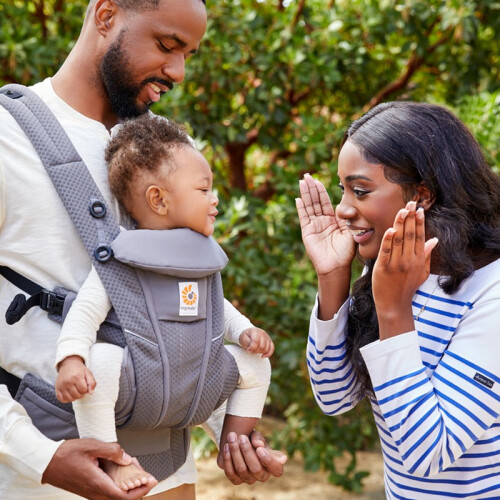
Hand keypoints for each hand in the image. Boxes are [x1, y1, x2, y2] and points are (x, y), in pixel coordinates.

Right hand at [42, 439, 156, 499]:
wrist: (46, 463)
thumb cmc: (66, 454)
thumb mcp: (91, 446)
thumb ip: (112, 451)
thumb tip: (126, 459)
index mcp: (97, 484)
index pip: (124, 496)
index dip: (141, 490)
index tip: (151, 480)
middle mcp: (95, 493)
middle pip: (122, 498)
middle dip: (137, 487)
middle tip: (145, 473)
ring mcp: (91, 492)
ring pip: (115, 495)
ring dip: (128, 485)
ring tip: (135, 470)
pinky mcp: (89, 489)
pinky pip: (108, 491)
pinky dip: (118, 483)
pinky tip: (121, 469)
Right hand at [56, 355, 95, 402]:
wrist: (68, 364)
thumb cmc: (79, 369)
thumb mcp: (88, 373)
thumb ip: (92, 383)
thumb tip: (91, 393)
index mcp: (77, 377)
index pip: (84, 390)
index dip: (86, 390)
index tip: (85, 386)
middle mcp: (68, 382)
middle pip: (77, 396)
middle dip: (81, 394)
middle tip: (80, 389)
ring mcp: (62, 386)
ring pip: (70, 399)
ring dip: (75, 397)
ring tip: (76, 391)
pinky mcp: (57, 388)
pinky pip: (61, 399)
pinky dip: (66, 399)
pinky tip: (69, 395)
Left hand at [220, 430, 286, 484]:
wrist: (241, 445)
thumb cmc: (254, 441)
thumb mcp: (258, 437)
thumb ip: (259, 438)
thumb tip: (258, 444)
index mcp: (273, 466)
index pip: (276, 469)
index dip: (268, 460)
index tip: (259, 448)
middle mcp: (262, 476)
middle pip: (256, 469)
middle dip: (247, 451)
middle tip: (242, 437)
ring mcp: (249, 479)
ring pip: (242, 470)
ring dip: (235, 452)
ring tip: (232, 437)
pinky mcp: (237, 480)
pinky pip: (231, 473)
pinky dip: (227, 459)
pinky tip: (226, 446)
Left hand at [239, 327, 274, 356]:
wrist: (249, 334)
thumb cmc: (245, 337)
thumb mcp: (242, 338)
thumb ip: (247, 343)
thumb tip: (251, 349)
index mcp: (255, 331)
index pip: (256, 341)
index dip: (252, 348)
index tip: (248, 350)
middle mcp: (263, 333)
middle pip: (262, 347)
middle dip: (255, 351)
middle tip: (251, 350)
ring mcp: (267, 337)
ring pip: (266, 349)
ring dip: (260, 352)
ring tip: (255, 350)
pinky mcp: (270, 341)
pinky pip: (272, 349)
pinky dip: (268, 354)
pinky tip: (262, 356)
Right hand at [296, 173, 355, 275]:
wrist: (337, 266)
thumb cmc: (346, 252)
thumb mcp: (351, 231)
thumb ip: (348, 218)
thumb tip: (345, 206)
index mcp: (333, 220)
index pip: (325, 202)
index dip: (321, 191)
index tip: (318, 180)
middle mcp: (322, 221)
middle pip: (315, 201)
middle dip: (311, 188)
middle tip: (306, 175)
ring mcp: (314, 226)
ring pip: (309, 206)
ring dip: (305, 194)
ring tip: (302, 182)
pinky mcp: (307, 232)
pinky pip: (304, 217)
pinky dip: (301, 208)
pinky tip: (298, 198)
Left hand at [373, 201, 437, 338]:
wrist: (395, 305)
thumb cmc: (407, 287)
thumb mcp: (421, 272)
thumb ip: (426, 255)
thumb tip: (435, 240)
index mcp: (418, 260)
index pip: (420, 236)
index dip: (420, 222)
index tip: (419, 209)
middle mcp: (409, 260)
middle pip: (411, 235)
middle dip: (411, 218)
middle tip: (411, 202)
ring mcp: (396, 264)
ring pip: (399, 240)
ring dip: (400, 224)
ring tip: (402, 210)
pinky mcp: (383, 269)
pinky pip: (386, 252)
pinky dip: (388, 240)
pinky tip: (390, 229)